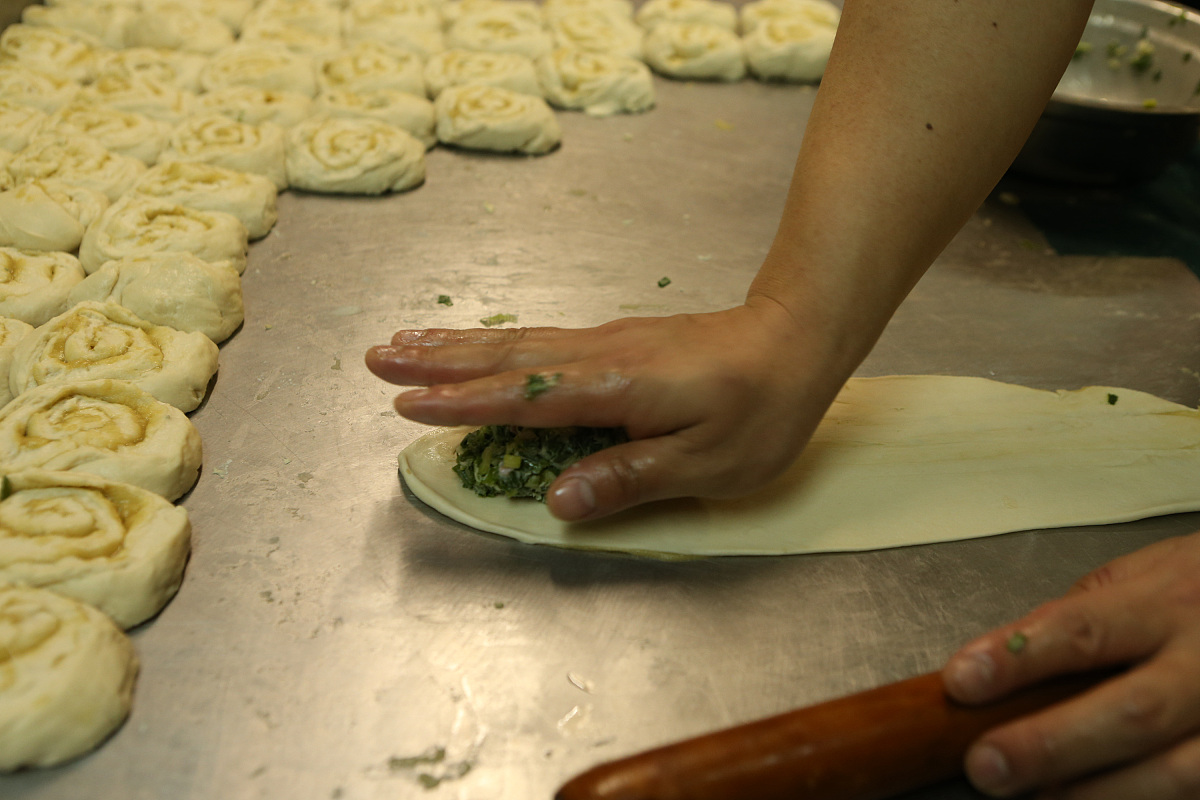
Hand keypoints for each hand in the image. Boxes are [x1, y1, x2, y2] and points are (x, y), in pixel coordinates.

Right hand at [365, 297, 850, 520]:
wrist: (795, 338)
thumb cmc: (763, 408)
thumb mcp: (708, 464)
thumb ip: (630, 479)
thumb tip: (558, 503)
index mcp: (618, 388)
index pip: (527, 397)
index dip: (465, 403)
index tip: (407, 402)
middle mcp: (601, 355)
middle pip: (506, 357)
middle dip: (437, 361)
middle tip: (376, 356)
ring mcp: (606, 341)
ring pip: (518, 341)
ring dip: (456, 345)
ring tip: (404, 342)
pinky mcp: (615, 340)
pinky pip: (541, 339)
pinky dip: (497, 342)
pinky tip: (481, 348)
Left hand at [942, 529, 1199, 798]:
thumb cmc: (1199, 589)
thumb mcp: (1142, 576)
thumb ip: (1079, 618)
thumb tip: (1002, 660)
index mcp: (1168, 602)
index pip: (1082, 629)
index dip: (1019, 659)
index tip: (962, 681)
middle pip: (1132, 710)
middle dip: (1052, 744)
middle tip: (986, 765)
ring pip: (1178, 772)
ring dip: (1098, 793)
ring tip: (1037, 799)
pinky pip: (1198, 791)